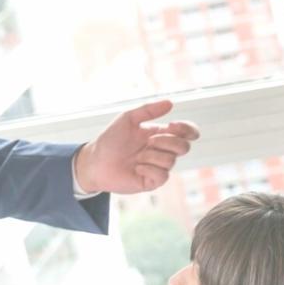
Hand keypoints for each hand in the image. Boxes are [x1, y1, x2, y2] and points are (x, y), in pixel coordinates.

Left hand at [73, 99, 199, 193]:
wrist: (95, 162)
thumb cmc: (110, 140)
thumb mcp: (128, 118)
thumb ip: (148, 110)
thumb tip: (170, 103)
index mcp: (160, 134)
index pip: (186, 132)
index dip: (188, 129)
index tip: (173, 125)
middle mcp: (162, 151)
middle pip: (184, 146)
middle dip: (168, 141)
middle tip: (149, 141)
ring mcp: (158, 167)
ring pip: (171, 160)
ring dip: (152, 155)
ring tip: (137, 157)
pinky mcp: (152, 182)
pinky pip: (163, 175)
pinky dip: (149, 169)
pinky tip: (137, 168)